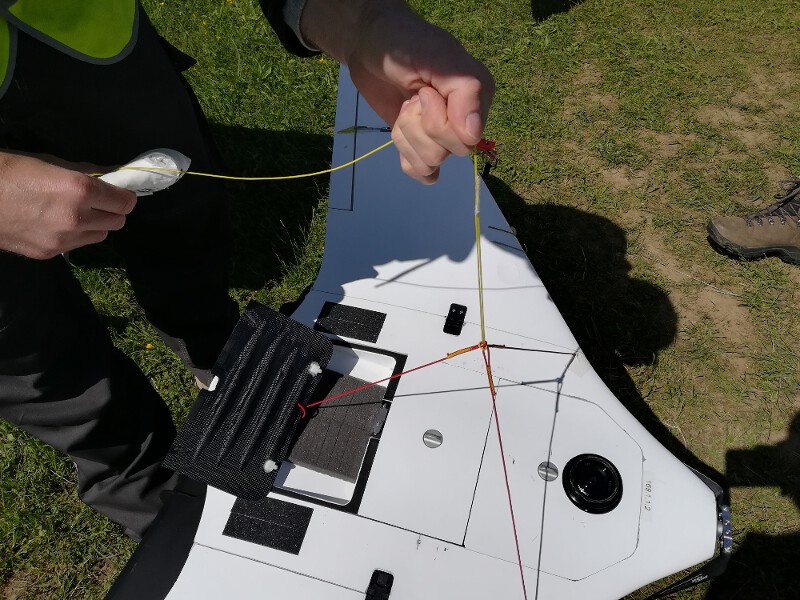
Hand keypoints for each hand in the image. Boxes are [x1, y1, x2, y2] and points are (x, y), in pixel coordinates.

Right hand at [0, 151, 136, 258]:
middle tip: (99, 201)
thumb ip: (87, 171)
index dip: (124, 195)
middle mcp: (77, 217)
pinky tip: (57, 223)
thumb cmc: (9, 171)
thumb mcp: (50, 163)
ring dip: (96, 224)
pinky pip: (77, 245)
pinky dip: (76, 235)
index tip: (119, 191)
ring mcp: (64, 239)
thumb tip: (114, 172)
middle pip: (118, 221)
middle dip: (112, 210)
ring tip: (77, 212)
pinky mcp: (50, 253)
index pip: (124, 201)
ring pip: (101, 236)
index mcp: (79, 189)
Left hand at [302, 0, 494, 183]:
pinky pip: (422, 173)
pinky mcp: (420, 144)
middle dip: (419, 126)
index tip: (425, 91)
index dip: (438, 121)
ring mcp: (442, 135)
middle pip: (447, 154)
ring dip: (407, 135)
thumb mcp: (438, 56)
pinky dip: (406, 155)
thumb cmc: (405, 43)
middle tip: (413, 96)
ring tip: (404, 106)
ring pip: (430, 163)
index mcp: (478, 97)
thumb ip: (464, 90)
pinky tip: (400, 131)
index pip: (466, 140)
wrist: (371, 44)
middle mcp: (465, 120)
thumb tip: (474, 134)